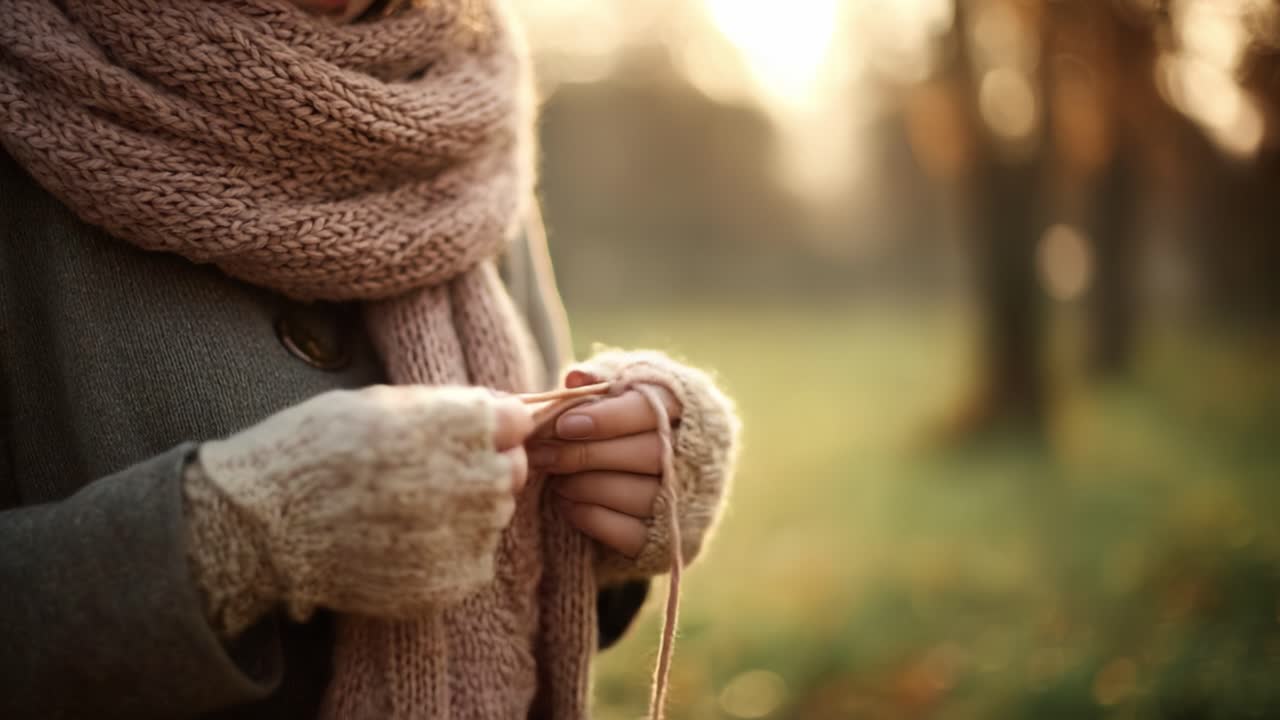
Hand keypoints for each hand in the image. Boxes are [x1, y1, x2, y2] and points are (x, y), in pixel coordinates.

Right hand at [192, 385, 534, 623]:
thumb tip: (495, 411)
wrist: (265, 525)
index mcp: (462, 423)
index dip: (489, 427)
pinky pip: (473, 561)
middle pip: (511, 470)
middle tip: (428, 477)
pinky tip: (400, 544)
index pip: (518, 421)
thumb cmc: (315, 449)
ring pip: (493, 517)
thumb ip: (445, 408)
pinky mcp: (454, 580)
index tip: (462, 436)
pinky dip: (447, 554)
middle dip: (481, 469)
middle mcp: (478, 477)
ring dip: (465, 512)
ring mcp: (469, 534)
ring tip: (404, 512)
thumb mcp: (381, 402)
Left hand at [529, 370, 681, 557]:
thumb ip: (599, 378)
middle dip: (588, 455)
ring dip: (587, 486)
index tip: (566, 425)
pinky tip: (567, 503)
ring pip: (640, 495)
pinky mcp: (668, 540)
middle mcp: (699, 454)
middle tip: (545, 455)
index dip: (609, 418)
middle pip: (650, 453)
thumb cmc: (623, 419)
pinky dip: (591, 517)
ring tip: (555, 478)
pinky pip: (630, 533)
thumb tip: (575, 379)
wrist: (636, 476)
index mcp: (689, 407)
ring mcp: (687, 500)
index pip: (653, 409)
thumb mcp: (617, 389)